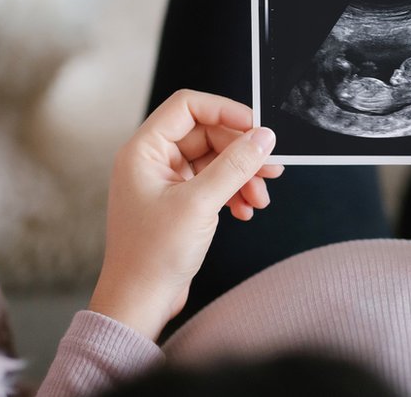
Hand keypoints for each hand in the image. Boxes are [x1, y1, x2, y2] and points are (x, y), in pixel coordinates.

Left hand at [88, 90, 282, 339]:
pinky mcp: (179, 202)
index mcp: (144, 150)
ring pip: (215, 161)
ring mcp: (166, 182)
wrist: (139, 302)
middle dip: (241, 153)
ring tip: (260, 198)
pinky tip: (245, 211)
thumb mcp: (200, 204)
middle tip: (270, 169)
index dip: (225, 111)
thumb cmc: (152, 256)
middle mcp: (152, 161)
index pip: (188, 107)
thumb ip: (234, 166)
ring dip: (242, 176)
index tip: (256, 128)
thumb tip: (263, 137)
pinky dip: (233, 193)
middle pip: (207, 134)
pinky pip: (213, 183)